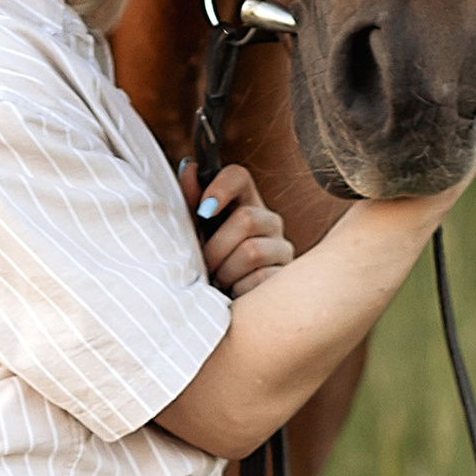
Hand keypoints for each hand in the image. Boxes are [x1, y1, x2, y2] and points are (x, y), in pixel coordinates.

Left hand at [181, 155, 293, 296]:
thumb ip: (191, 203)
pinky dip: (238, 290)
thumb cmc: (209, 266)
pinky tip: (235, 294)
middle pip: (246, 218)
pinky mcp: (286, 278)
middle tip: (204, 264)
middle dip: (216, 246)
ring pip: (252, 251)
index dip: (221, 187)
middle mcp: (269, 222)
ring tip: (218, 281)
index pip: (239, 176)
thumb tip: (189, 167)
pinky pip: (259, 280)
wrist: (222, 308)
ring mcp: (282, 249)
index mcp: (244, 203)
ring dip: (225, 271)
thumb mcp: (196, 235)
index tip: (203, 210)